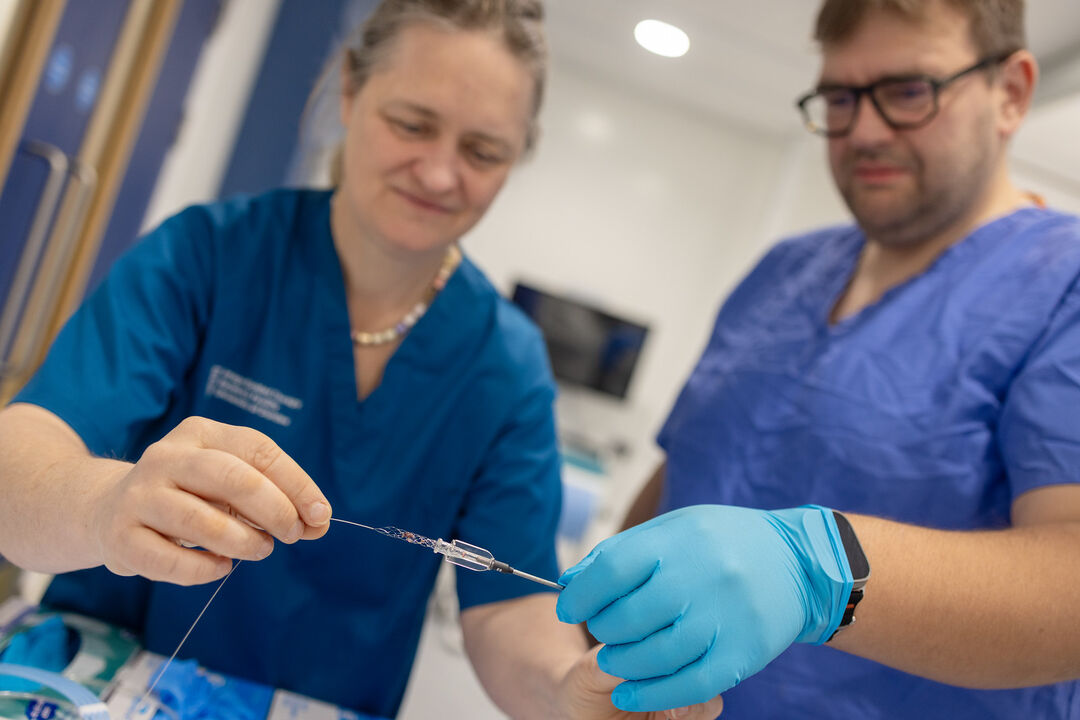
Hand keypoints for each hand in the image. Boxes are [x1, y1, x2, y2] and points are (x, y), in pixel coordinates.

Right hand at [91, 417, 331, 584]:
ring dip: (244, 542)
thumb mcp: (230, 484)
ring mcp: (139, 496)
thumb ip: (276, 499)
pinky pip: (171, 560)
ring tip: (260, 550)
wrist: (107, 510)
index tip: (320, 514)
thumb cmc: (189, 495)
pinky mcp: (121, 537)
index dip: (296, 483)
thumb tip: (319, 522)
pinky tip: (221, 568)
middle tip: (292, 534)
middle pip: (234, 479)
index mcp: (200, 433)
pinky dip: (206, 569)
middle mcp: (166, 457)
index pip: (259, 450)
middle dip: (275, 511)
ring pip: (202, 521)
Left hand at [556, 505, 851, 711]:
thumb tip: (571, 581)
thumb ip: (621, 552)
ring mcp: (725, 617)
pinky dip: (652, 693)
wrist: (800, 562)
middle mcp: (702, 577)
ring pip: (655, 655)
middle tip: (602, 630)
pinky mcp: (743, 653)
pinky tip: (629, 691)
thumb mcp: (674, 529)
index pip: (612, 570)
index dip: (582, 594)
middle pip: (629, 616)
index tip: (569, 607)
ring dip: (622, 662)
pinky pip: (689, 683)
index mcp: (679, 541)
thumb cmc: (723, 542)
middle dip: (603, 628)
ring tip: (614, 659)